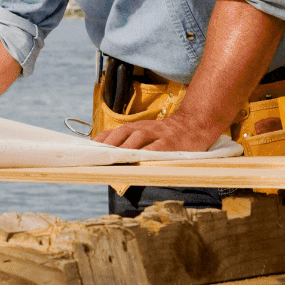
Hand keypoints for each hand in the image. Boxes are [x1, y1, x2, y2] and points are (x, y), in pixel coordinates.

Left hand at [92, 107, 227, 151]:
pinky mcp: (171, 142)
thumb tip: (109, 155)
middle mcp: (144, 128)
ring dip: (126, 147)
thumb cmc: (165, 133)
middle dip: (110, 143)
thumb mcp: (146, 133)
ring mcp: (158, 134)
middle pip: (123, 133)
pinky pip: (158, 148)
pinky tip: (141, 161)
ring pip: (138, 138)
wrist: (194, 123)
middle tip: (99, 155)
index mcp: (136, 127)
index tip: (89, 149)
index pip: (114, 132)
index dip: (102, 140)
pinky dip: (149, 153)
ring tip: (116, 157)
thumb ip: (130, 142)